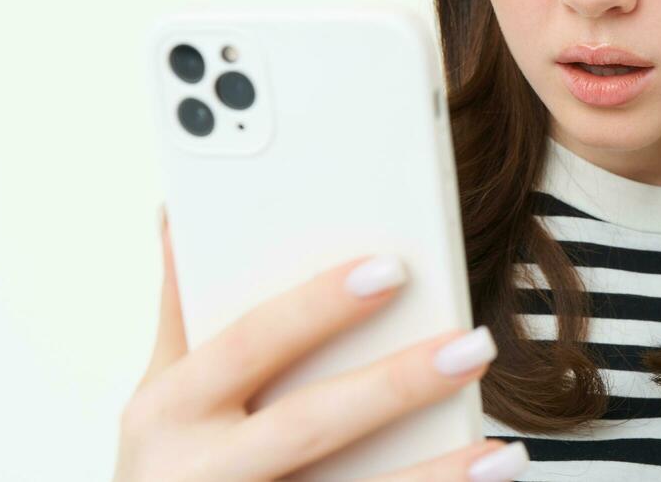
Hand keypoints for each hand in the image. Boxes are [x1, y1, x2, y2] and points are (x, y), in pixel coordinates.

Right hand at [112, 206, 529, 481]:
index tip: (394, 269)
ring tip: (505, 453)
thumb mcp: (156, 400)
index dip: (319, 306)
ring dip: (434, 479)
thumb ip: (180, 312)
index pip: (253, 343)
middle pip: (310, 423)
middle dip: (395, 385)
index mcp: (167, 411)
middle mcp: (198, 473)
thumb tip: (178, 206)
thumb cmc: (163, 473)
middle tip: (476, 344)